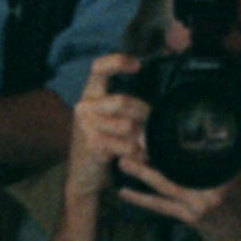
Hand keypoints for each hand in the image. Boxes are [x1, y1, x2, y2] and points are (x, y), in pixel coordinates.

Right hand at [64, 52, 147, 202]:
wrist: (84, 177)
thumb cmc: (104, 146)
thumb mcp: (112, 120)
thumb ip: (127, 107)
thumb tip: (155, 100)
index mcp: (90, 95)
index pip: (99, 68)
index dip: (117, 62)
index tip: (137, 66)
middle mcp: (84, 107)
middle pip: (122, 101)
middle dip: (142, 116)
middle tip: (148, 131)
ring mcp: (86, 126)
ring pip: (127, 125)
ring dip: (141, 138)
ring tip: (144, 146)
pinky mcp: (93, 145)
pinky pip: (126, 145)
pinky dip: (138, 154)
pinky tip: (139, 158)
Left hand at [116, 130, 240, 240]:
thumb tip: (238, 114)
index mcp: (226, 175)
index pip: (198, 153)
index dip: (178, 139)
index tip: (161, 125)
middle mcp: (209, 191)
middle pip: (174, 167)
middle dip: (152, 153)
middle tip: (133, 139)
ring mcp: (197, 206)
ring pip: (164, 185)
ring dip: (142, 173)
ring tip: (122, 161)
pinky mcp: (188, 218)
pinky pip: (161, 207)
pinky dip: (142, 199)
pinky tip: (125, 193)